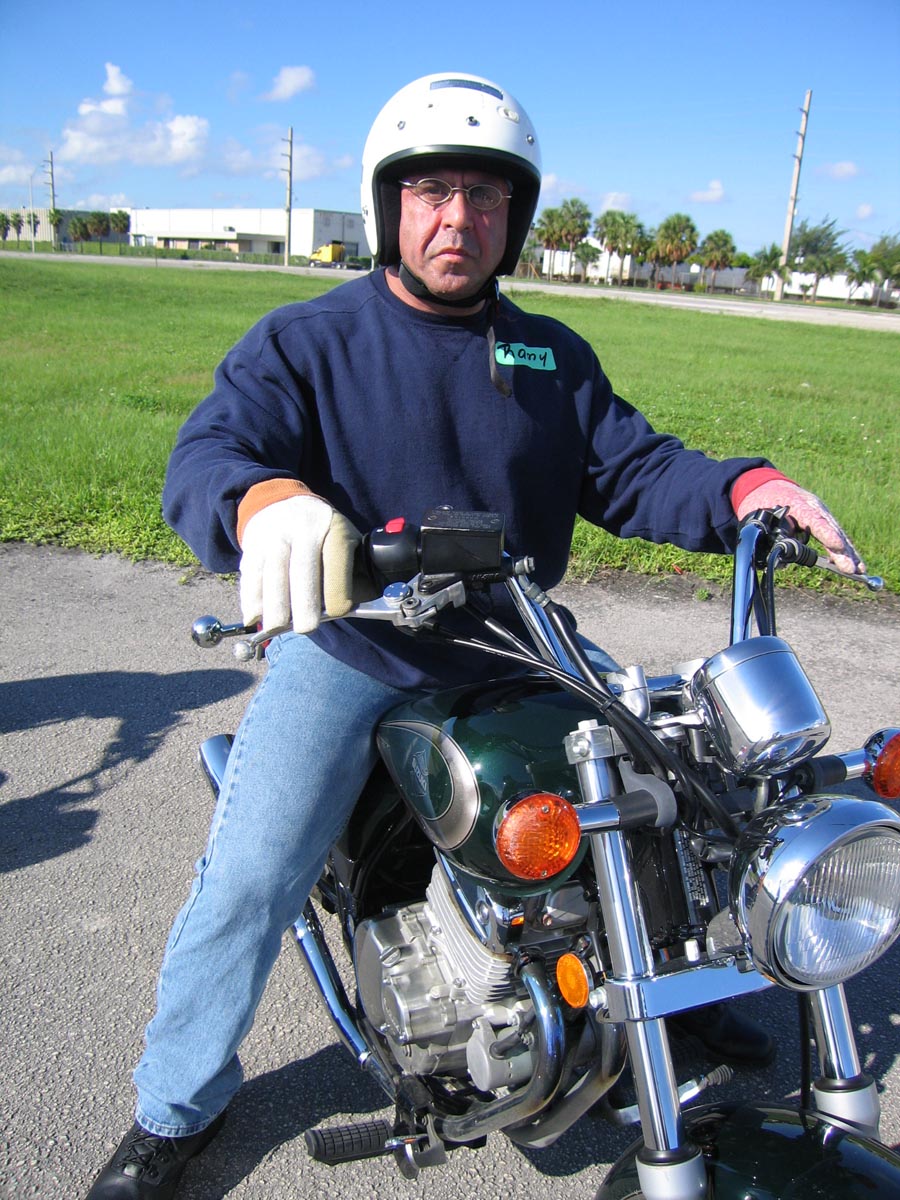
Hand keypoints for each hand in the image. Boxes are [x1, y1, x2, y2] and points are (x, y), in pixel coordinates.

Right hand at [239, 495, 363, 632]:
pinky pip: (251, 577)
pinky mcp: (252, 545)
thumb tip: (354, 607)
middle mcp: (302, 529)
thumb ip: (355, 571)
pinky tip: (255, 617)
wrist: (283, 502)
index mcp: (333, 529)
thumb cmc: (323, 533)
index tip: (337, 612)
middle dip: (303, 605)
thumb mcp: (347, 540)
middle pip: (301, 572)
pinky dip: (251, 600)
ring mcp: (273, 536)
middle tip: (306, 628)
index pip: (335, 565)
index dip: (337, 591)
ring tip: (277, 629)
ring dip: (273, 607)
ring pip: (272, 576)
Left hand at [734, 479, 865, 575]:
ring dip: (849, 553)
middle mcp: (815, 507)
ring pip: (838, 533)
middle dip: (842, 550)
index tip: (837, 546)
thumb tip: (783, 561)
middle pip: (831, 529)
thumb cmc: (762, 503)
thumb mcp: (761, 518)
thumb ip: (773, 537)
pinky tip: (856, 562)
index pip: (815, 520)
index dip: (827, 534)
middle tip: (851, 568)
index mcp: (798, 504)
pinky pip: (837, 535)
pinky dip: (846, 549)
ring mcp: (822, 512)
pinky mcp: (825, 519)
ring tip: (859, 570)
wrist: (768, 486)